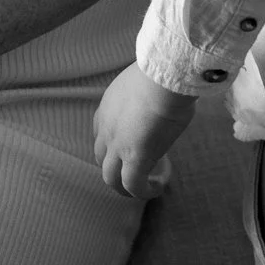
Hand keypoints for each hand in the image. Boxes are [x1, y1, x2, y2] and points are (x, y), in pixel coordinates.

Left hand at [94, 62, 197, 198]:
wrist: (163, 77)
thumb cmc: (161, 73)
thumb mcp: (145, 83)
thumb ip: (146, 96)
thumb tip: (163, 98)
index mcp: (107, 107)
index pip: (101, 132)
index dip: (113, 143)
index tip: (131, 144)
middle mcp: (106, 128)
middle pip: (101, 157)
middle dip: (115, 166)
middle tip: (136, 169)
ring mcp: (117, 145)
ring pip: (111, 177)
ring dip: (124, 186)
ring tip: (143, 188)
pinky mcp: (134, 159)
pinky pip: (133, 185)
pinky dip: (143, 191)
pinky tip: (157, 188)